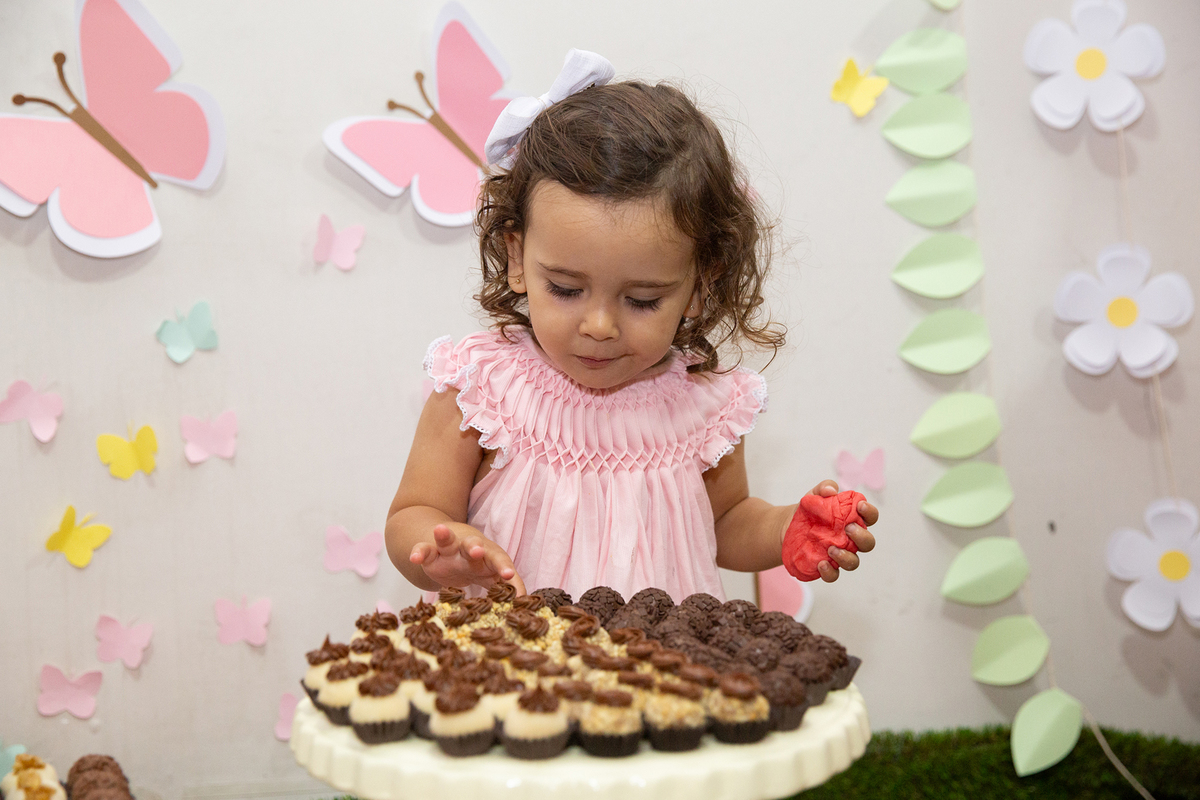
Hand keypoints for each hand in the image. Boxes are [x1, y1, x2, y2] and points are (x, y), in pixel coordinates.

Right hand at [409, 523, 526, 594]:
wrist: (449, 551)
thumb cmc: (476, 564)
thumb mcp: (491, 574)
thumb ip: (506, 585)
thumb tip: (525, 600)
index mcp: (487, 556)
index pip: (498, 560)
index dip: (503, 568)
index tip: (509, 576)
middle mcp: (468, 549)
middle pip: (473, 545)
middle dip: (475, 547)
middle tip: (477, 551)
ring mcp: (448, 549)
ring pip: (447, 540)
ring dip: (444, 535)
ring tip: (440, 530)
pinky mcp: (430, 553)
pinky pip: (424, 550)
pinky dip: (419, 552)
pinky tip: (414, 557)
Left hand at [809, 480, 877, 581]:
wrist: (788, 526)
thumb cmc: (809, 511)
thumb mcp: (813, 495)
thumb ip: (824, 488)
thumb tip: (830, 491)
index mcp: (853, 520)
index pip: (870, 517)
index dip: (870, 513)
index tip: (859, 507)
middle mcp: (850, 539)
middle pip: (868, 543)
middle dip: (861, 537)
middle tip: (848, 528)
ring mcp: (840, 554)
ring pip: (853, 562)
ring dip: (846, 557)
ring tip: (831, 549)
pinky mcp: (826, 566)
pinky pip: (833, 575)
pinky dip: (829, 572)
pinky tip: (821, 564)